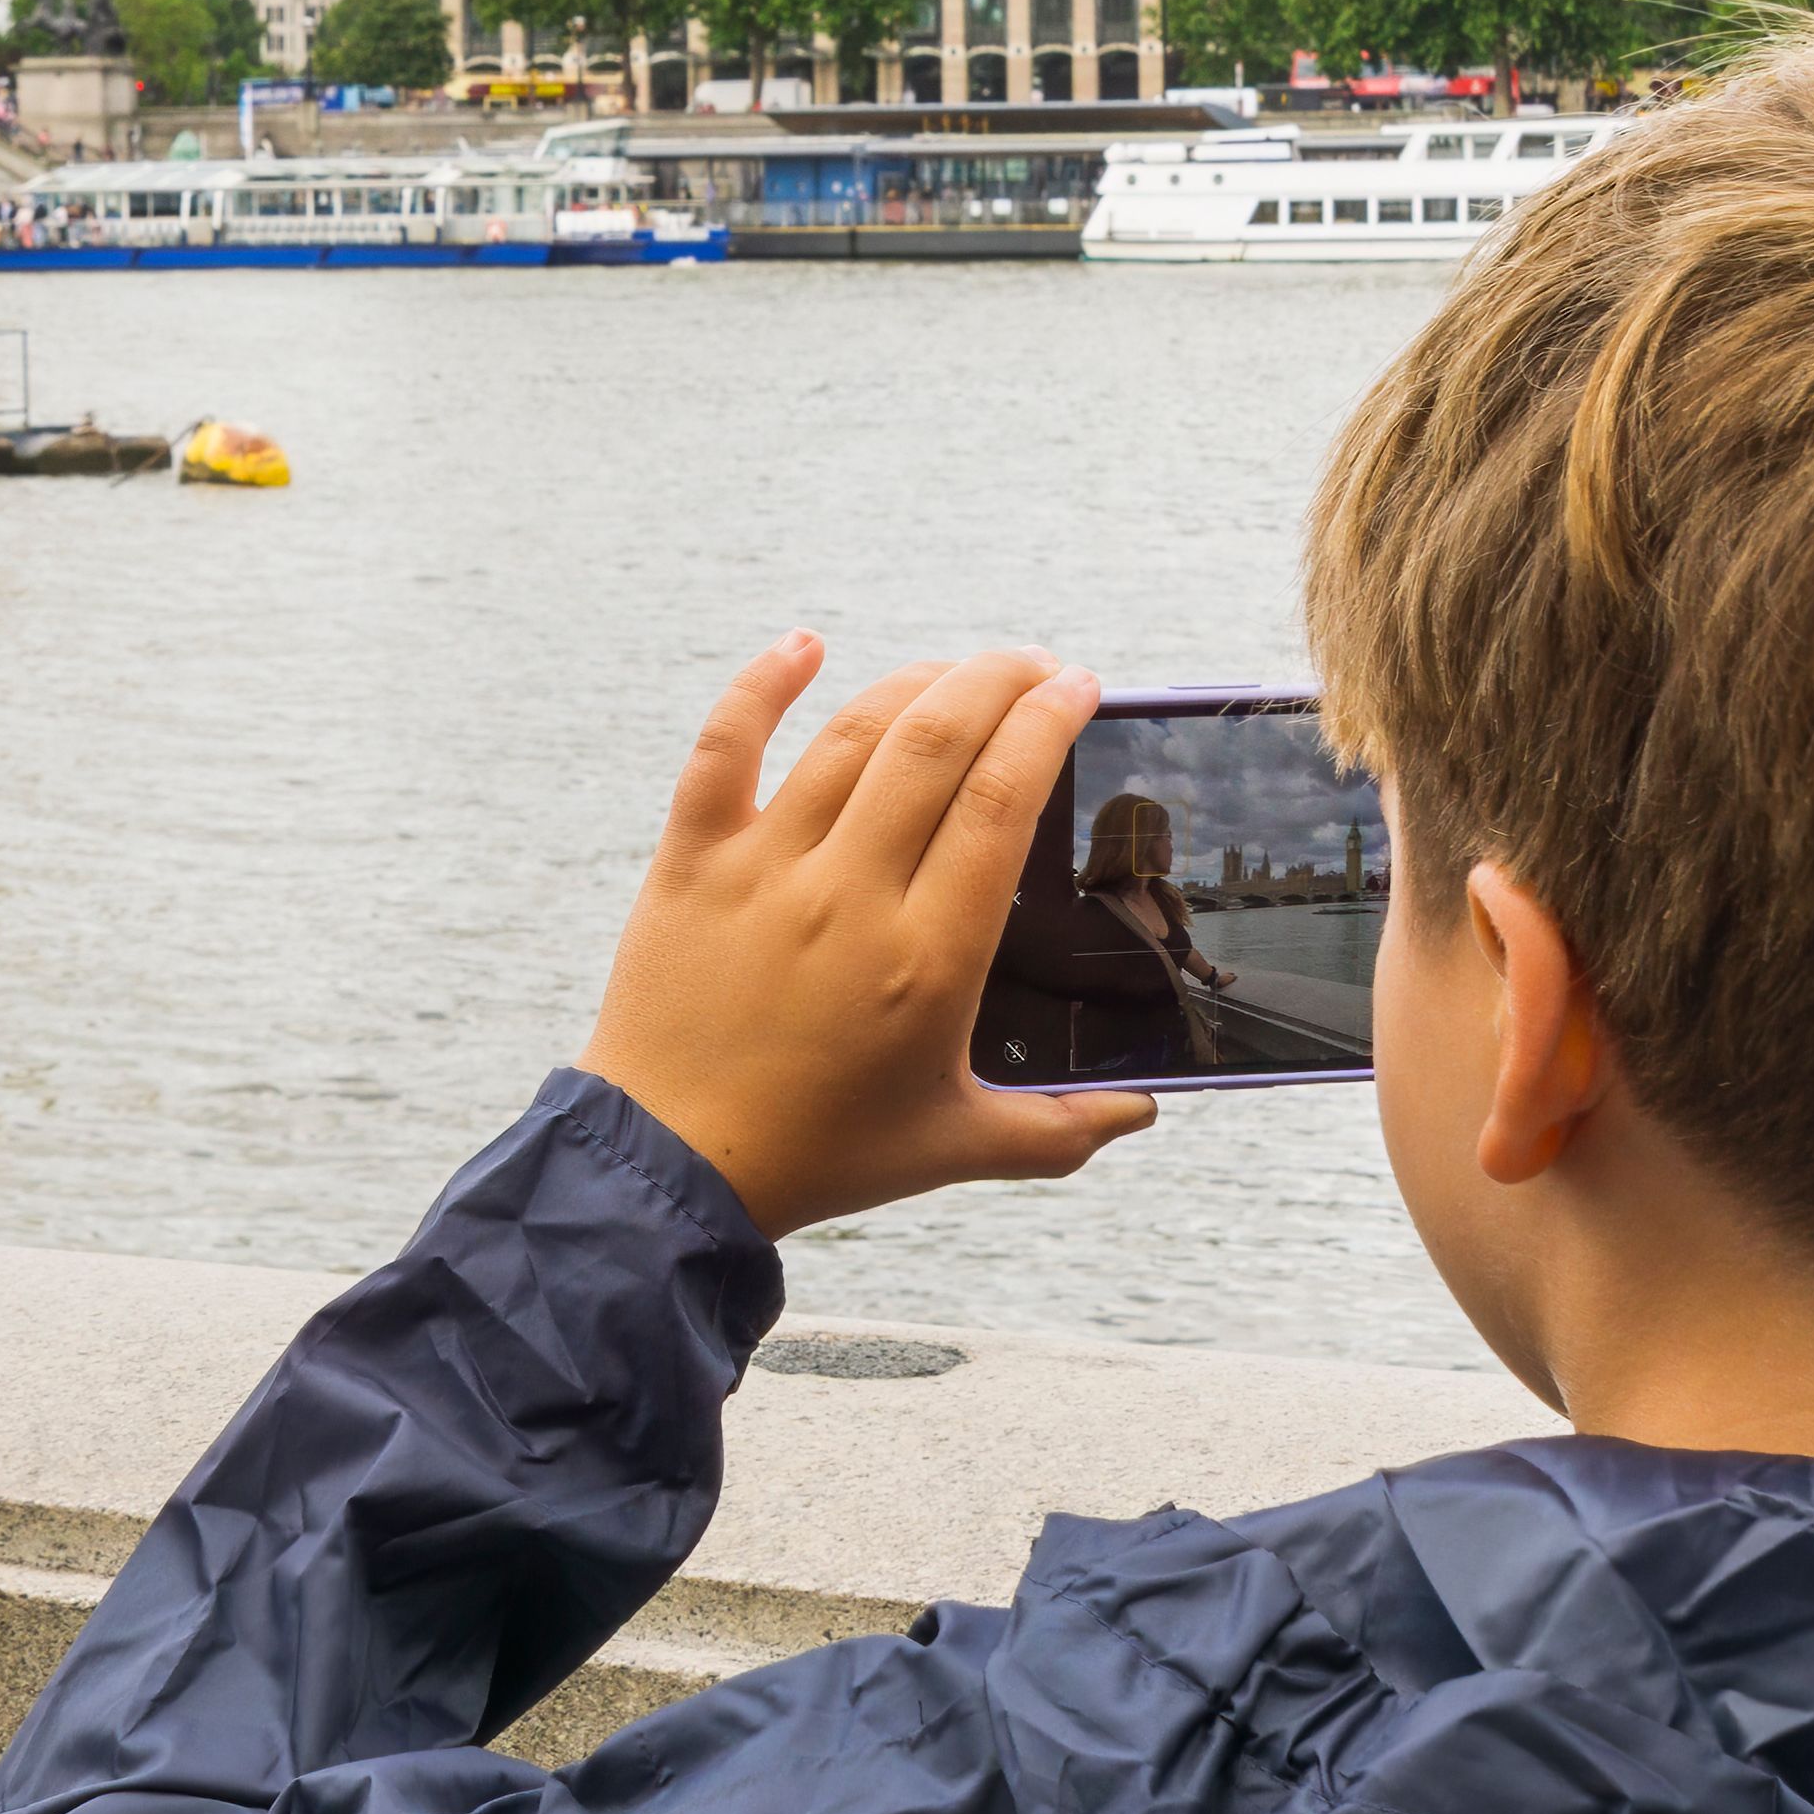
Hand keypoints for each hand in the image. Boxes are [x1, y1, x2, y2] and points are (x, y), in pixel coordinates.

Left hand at [580, 639, 1154, 1238]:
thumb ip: (1060, 1131)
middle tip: (1035, 667)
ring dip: (915, 683)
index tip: (1075, 690)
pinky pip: (724, 748)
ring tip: (959, 672)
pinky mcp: (690, 863)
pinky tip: (804, 645)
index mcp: (928, 958)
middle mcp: (848, 896)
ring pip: (850, 735)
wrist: (670, 1169)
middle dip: (997, 682)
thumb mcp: (953, 1147)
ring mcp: (763, 870)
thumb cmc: (816, 1157)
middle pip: (935, 743)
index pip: (999, 802)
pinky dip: (763, 686)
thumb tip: (1144, 1112)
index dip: (1044, 726)